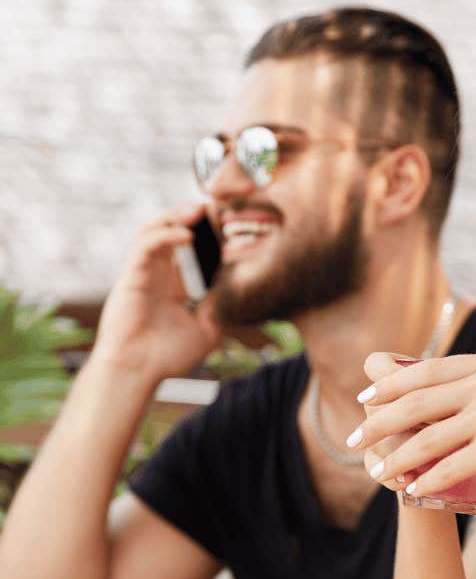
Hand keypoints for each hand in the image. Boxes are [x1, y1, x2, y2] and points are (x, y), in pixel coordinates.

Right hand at [91, 202, 220, 383]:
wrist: (137, 371)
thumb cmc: (167, 356)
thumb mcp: (206, 329)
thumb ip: (220, 307)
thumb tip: (240, 289)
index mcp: (176, 286)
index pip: (194, 250)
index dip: (210, 234)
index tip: (232, 223)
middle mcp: (160, 274)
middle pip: (174, 232)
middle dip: (193, 216)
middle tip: (217, 206)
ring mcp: (144, 272)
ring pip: (156, 230)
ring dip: (177, 216)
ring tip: (199, 210)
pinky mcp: (131, 275)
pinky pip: (147, 245)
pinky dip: (165, 235)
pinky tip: (186, 235)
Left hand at [353, 351, 475, 498]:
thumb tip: (464, 380)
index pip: (426, 371)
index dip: (390, 385)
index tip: (366, 396)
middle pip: (415, 403)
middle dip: (379, 422)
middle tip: (355, 437)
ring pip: (426, 438)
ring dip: (396, 457)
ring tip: (376, 471)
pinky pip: (451, 467)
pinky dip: (428, 480)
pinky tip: (413, 491)